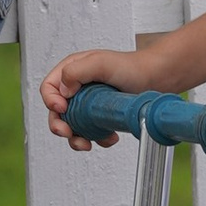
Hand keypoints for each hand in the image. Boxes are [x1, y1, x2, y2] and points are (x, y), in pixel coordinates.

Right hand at [39, 45, 169, 151]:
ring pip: (72, 125)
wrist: (156, 79)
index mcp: (72, 70)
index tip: (62, 110)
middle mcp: (77, 87)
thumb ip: (77, 71)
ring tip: (89, 143)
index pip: (49, 87)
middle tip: (69, 133)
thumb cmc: (131, 66)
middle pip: (56, 111)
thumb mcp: (101, 62)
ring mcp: (88, 103)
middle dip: (59, 126)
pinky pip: (90, 132)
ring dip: (77, 138)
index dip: (50, 100)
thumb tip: (62, 90)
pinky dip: (96, 139)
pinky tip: (109, 137)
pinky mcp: (99, 116)